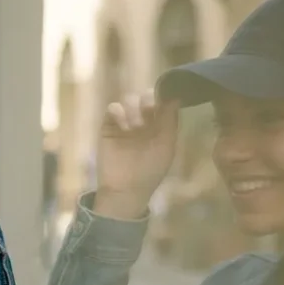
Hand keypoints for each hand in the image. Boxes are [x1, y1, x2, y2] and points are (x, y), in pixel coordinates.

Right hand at [95, 90, 178, 218]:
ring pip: (129, 99)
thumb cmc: (151, 170)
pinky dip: (117, 112)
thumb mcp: (167, 146)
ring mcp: (125, 122)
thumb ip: (171, 122)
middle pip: (145, 96)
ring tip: (134, 126)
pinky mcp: (108, 126)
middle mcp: (143, 120)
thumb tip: (175, 98)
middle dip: (147, 99)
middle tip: (148, 109)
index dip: (163, 95)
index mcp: (160, 124)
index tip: (164, 96)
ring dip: (133, 107)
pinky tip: (123, 126)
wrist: (126, 188)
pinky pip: (112, 109)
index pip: (162, 101)